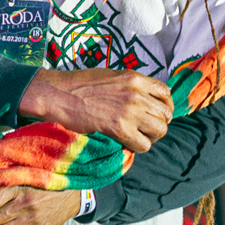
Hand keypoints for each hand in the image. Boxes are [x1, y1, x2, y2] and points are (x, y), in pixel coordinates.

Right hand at [19, 68, 172, 151]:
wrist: (58, 94)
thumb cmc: (79, 86)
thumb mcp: (112, 77)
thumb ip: (130, 86)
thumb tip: (143, 99)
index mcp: (135, 78)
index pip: (166, 93)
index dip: (165, 106)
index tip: (156, 114)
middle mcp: (136, 93)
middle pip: (166, 114)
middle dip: (159, 124)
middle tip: (147, 130)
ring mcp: (130, 110)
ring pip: (160, 130)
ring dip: (151, 137)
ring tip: (139, 137)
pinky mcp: (119, 128)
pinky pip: (143, 144)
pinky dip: (138, 147)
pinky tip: (127, 144)